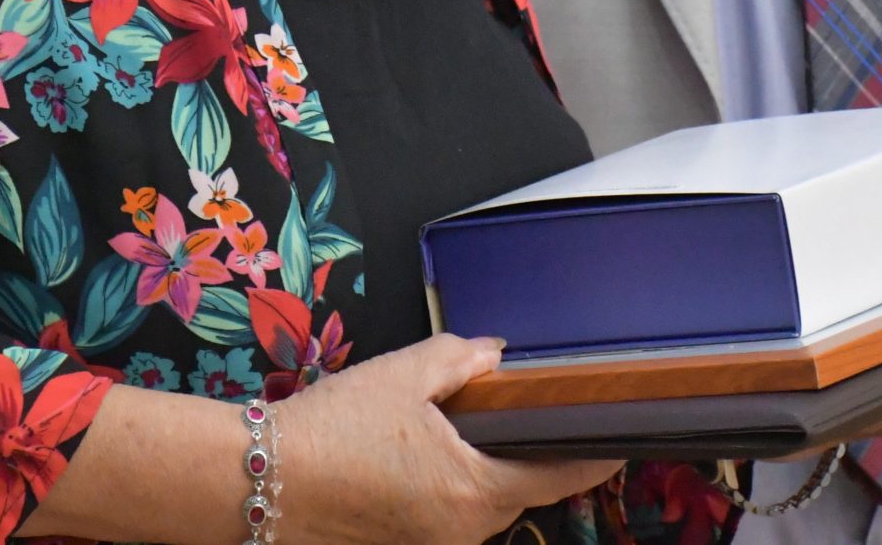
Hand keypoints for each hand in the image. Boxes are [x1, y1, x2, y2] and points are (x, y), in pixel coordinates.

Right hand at [274, 334, 620, 544]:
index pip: (561, 476)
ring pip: (482, 503)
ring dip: (483, 469)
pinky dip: (449, 485)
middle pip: (521, 491)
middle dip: (526, 451)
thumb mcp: (403, 374)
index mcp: (476, 490)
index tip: (622, 438)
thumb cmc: (332, 429)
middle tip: (521, 409)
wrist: (258, 482)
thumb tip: (498, 355)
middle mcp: (464, 531)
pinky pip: (448, 516)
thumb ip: (463, 359)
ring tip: (456, 425)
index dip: (595, 456)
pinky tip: (418, 454)